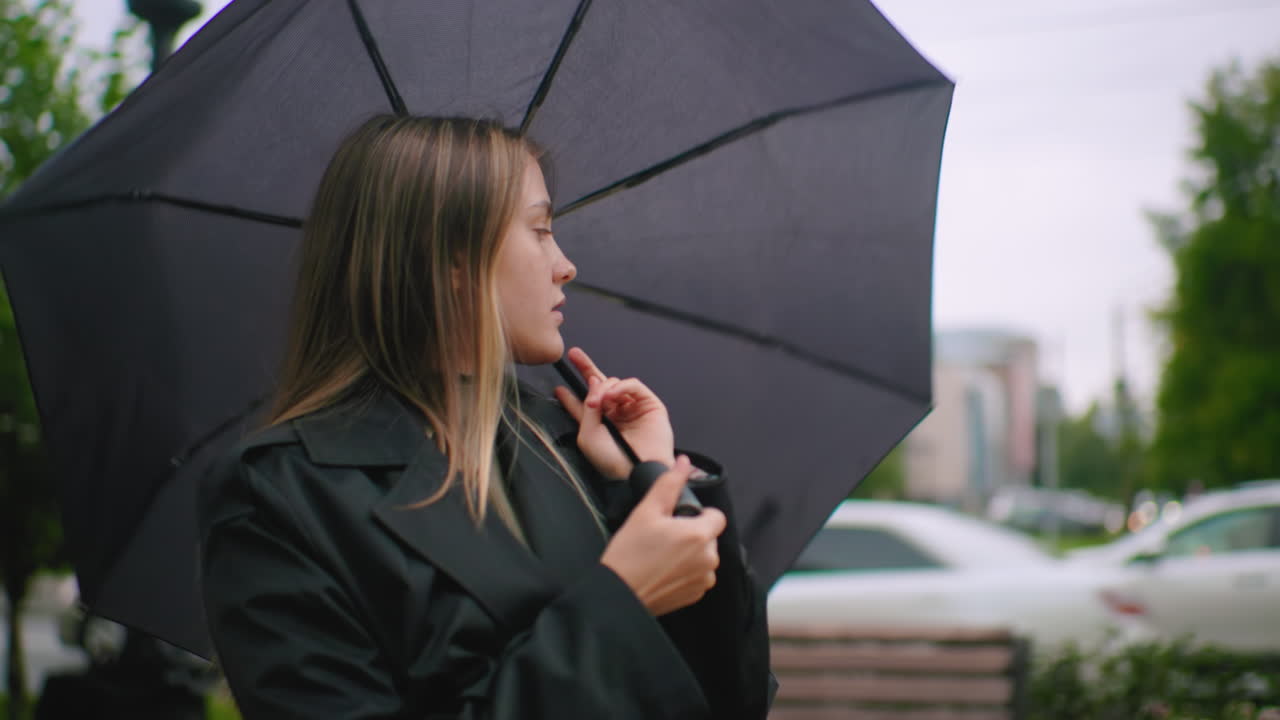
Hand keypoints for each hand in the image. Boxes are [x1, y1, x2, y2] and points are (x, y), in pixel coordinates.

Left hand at [553, 346, 673, 478]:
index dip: (570, 395)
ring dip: (603, 387)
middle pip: (598, 386)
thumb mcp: (588, 436)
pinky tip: (613, 395)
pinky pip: (633, 385)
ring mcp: (632, 409)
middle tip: (575, 355)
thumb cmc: (613, 461)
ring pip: (614, 384)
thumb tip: (592, 384)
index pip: (582, 405)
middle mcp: (615, 415)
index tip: (559, 386)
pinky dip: (621, 386)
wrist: (639, 469)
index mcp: (598, 426)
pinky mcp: (649, 404)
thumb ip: (587, 409)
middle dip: (586, 369)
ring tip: (600, 400)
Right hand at [600, 457, 726, 614]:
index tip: (677, 519)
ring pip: (704, 556)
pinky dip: (685, 571)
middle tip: (663, 537)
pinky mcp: (695, 595)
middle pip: (709, 536)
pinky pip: (698, 575)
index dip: (698, 514)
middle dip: (692, 533)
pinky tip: (663, 570)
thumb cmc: (629, 554)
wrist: (618, 595)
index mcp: (699, 535)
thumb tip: (684, 463)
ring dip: (690, 553)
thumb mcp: (646, 511)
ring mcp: (703, 580)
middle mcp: (708, 559)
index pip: (716, 516)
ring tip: (661, 555)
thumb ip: (669, 483)